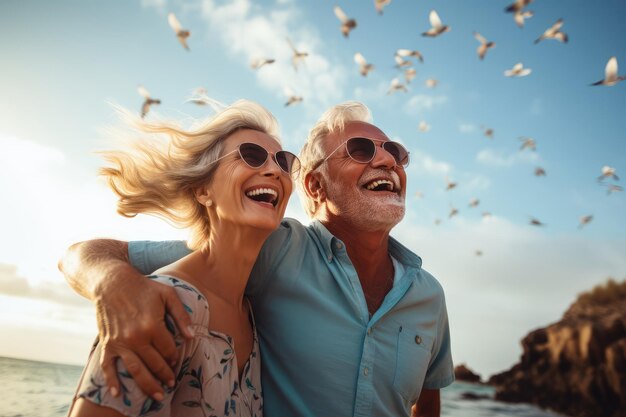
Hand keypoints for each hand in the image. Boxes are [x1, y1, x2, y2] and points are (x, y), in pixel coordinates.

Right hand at [93, 264, 192, 399]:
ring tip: (157, 396)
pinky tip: (117, 394)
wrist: (112, 282)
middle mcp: (136, 337)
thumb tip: (192, 336)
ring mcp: (120, 342)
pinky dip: (112, 381)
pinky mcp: (107, 344)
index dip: (175, 356)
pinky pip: (108, 367)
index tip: (176, 360)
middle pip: (154, 363)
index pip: (168, 350)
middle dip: (165, 375)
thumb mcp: (168, 295)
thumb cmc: (143, 288)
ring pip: (136, 370)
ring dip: (147, 385)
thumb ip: (181, 316)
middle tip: (171, 384)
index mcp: (152, 325)